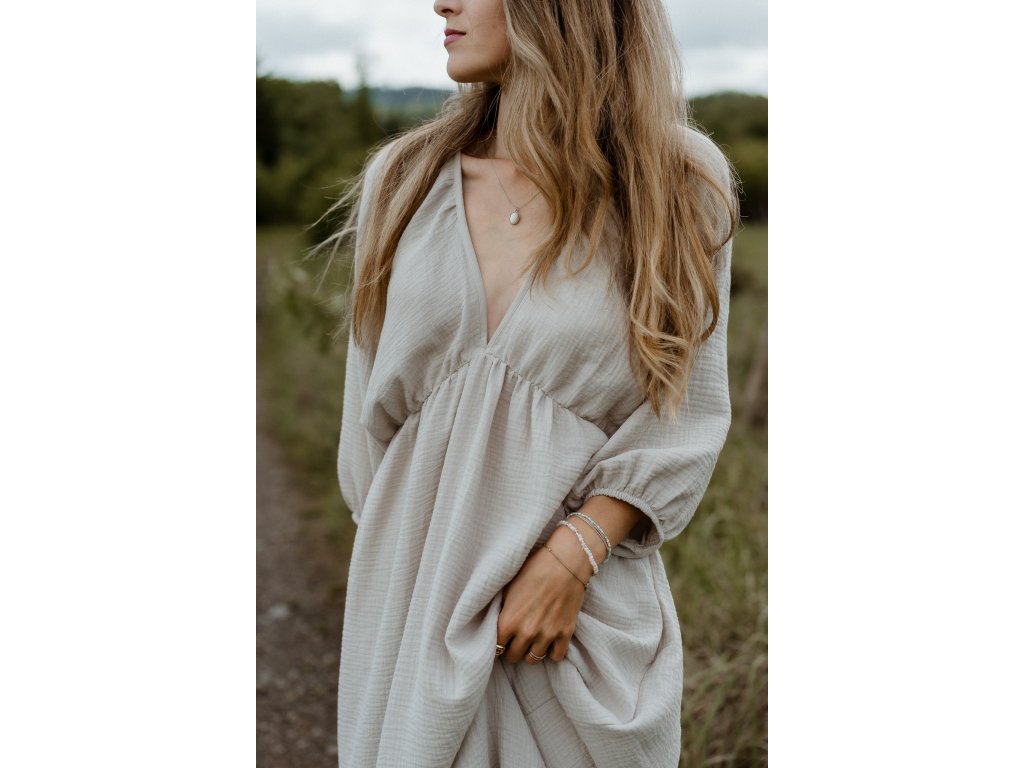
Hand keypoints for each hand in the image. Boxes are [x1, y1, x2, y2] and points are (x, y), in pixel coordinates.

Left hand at [496, 537, 587, 663]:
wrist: (564, 562)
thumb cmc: (534, 569)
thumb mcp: (509, 587)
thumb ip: (502, 609)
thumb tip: (496, 623)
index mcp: (508, 621)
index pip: (496, 647)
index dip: (498, 643)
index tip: (502, 639)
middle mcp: (526, 632)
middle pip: (513, 656)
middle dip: (513, 649)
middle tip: (516, 640)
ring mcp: (547, 635)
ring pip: (533, 659)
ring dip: (531, 651)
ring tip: (532, 641)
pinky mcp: (565, 633)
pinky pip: (556, 656)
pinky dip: (552, 651)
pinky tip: (549, 641)